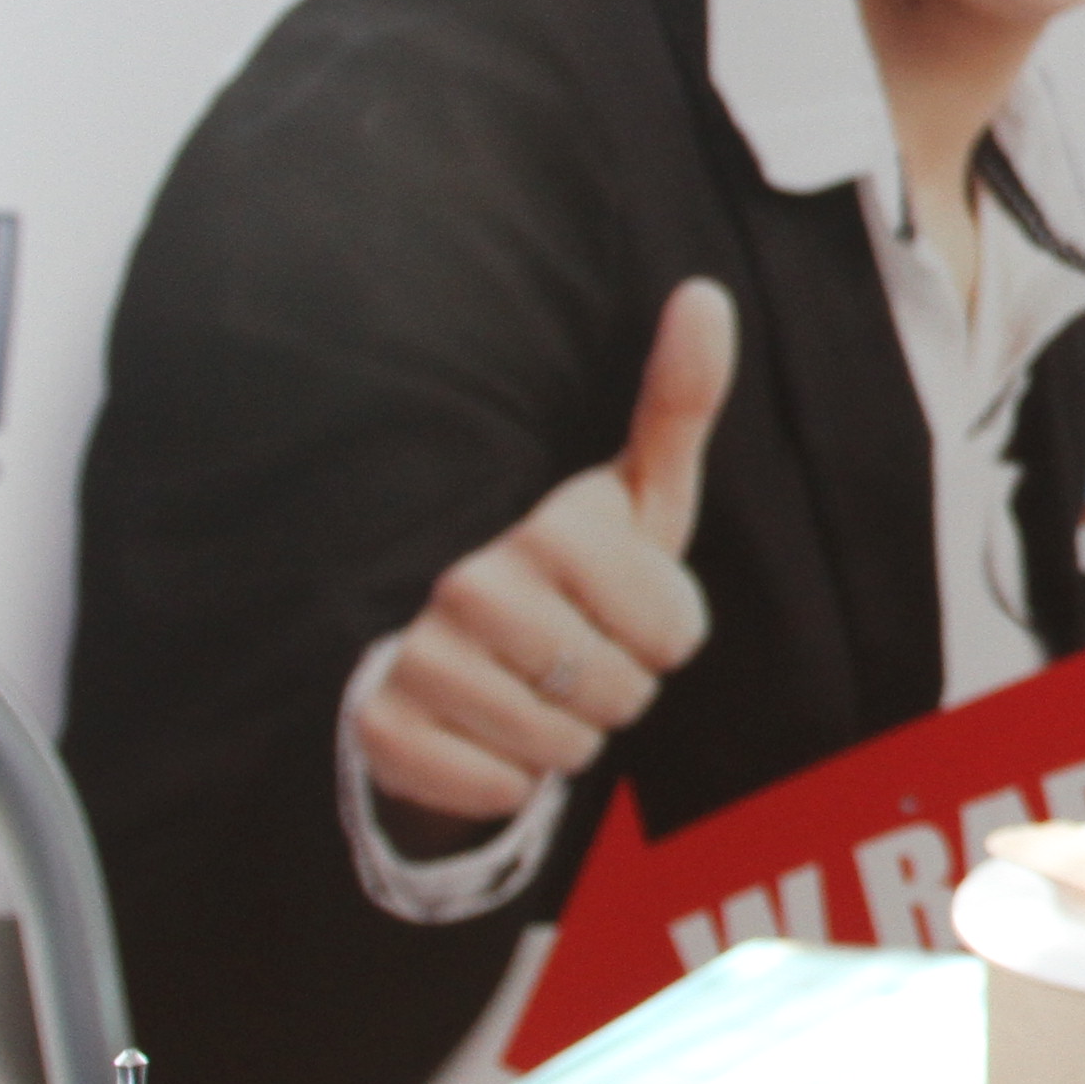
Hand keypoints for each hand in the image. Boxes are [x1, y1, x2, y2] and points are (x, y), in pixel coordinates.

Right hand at [359, 283, 735, 835]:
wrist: (456, 655)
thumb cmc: (574, 570)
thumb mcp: (638, 495)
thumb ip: (678, 403)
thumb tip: (705, 293)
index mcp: (551, 528)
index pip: (676, 634)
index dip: (671, 638)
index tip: (631, 609)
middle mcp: (469, 583)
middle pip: (625, 696)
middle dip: (621, 691)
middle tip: (577, 653)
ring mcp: (417, 656)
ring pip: (563, 750)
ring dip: (566, 738)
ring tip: (533, 689)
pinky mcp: (379, 728)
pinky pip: (496, 790)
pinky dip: (506, 782)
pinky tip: (484, 734)